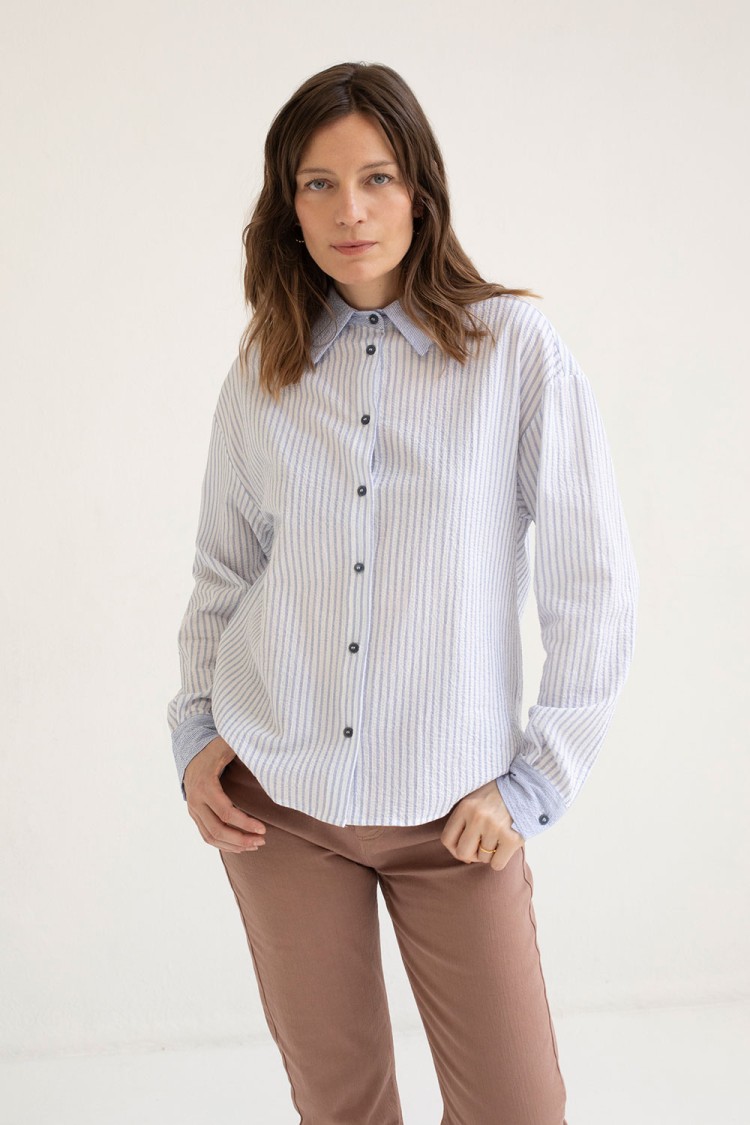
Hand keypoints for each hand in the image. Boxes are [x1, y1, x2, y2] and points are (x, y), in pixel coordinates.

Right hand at [183, 737, 266, 853]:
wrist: (191, 753)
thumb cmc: (215, 749)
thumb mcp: (228, 745)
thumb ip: (245, 748)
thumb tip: (267, 752)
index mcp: (205, 785)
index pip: (226, 813)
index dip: (245, 823)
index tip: (263, 829)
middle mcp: (196, 800)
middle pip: (217, 829)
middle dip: (241, 839)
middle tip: (261, 841)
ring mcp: (193, 809)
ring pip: (211, 837)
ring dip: (233, 845)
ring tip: (254, 845)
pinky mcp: (195, 815)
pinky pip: (207, 835)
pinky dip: (223, 844)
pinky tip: (240, 846)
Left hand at [440, 780, 524, 870]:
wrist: (526, 789)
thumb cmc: (497, 796)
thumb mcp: (474, 797)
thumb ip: (463, 818)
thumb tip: (458, 851)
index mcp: (465, 807)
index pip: (447, 839)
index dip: (453, 848)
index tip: (462, 846)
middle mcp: (478, 817)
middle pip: (462, 853)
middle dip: (470, 855)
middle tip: (479, 848)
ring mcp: (495, 828)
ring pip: (482, 859)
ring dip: (488, 854)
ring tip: (496, 839)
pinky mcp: (511, 839)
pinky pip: (497, 864)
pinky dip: (499, 860)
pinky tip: (504, 847)